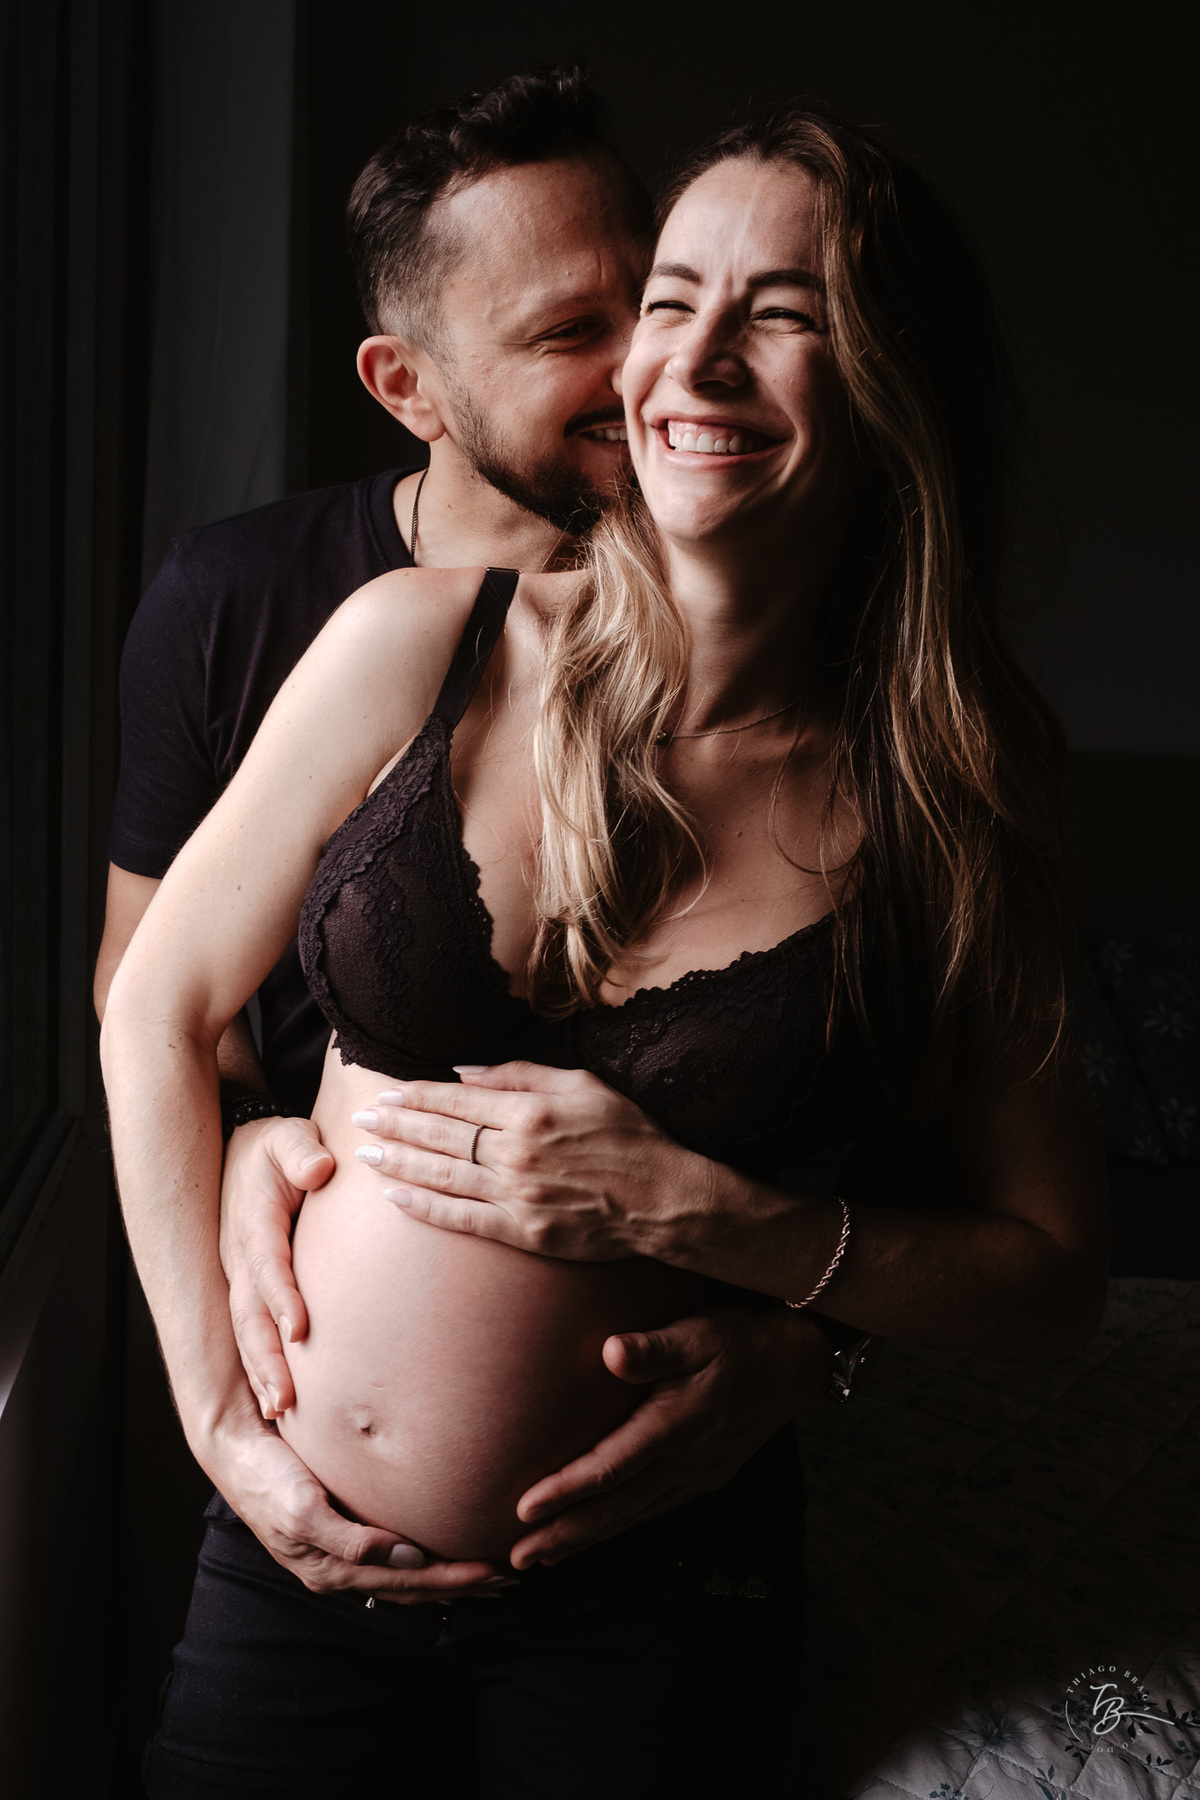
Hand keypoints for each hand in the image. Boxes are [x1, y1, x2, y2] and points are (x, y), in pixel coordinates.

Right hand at [205, 1415, 508, 1604]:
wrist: (235, 1449)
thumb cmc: (268, 1476)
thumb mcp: (303, 1509)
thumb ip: (351, 1540)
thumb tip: (406, 1558)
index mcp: (333, 1569)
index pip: (409, 1582)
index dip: (455, 1579)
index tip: (497, 1573)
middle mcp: (340, 1568)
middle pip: (414, 1586)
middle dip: (462, 1585)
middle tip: (510, 1578)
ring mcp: (340, 1552)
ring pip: (406, 1576)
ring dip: (448, 1577)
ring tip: (488, 1576)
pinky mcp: (341, 1529)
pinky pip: (393, 1556)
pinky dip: (425, 1561)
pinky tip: (439, 1554)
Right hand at [220, 1115, 334, 1419]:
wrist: (244, 1154)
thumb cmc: (278, 1149)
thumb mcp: (288, 1136)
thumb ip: (301, 1150)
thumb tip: (320, 1168)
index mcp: (253, 1222)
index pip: (267, 1264)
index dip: (281, 1297)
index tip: (300, 1329)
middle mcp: (241, 1258)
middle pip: (250, 1315)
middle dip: (265, 1359)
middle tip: (284, 1399)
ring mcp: (240, 1278)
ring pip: (247, 1333)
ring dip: (262, 1372)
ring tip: (279, 1411)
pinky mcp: (248, 1291)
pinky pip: (252, 1334)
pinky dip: (261, 1369)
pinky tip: (278, 1404)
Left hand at [350, 1062, 699, 1261]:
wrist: (663, 1198)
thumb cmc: (629, 1134)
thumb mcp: (582, 1084)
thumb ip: (520, 1074)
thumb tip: (464, 1072)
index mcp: (529, 1111)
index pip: (457, 1101)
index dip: (417, 1097)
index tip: (387, 1094)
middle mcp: (516, 1153)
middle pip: (441, 1136)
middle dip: (396, 1126)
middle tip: (361, 1120)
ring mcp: (517, 1195)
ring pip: (443, 1176)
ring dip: (400, 1164)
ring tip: (367, 1156)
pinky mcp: (523, 1231)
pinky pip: (462, 1219)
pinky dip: (426, 1208)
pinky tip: (397, 1199)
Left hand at [506, 1304, 832, 1568]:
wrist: (797, 1361)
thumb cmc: (741, 1337)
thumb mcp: (701, 1330)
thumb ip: (657, 1346)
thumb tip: (612, 1352)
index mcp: (676, 1425)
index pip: (611, 1468)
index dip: (565, 1490)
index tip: (523, 1509)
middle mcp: (685, 1460)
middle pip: (616, 1508)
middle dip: (565, 1535)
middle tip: (517, 1558)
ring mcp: (697, 1474)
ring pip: (633, 1517)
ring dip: (586, 1539)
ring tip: (542, 1559)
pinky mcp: (705, 1477)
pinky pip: (654, 1511)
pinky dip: (619, 1527)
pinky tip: (596, 1535)